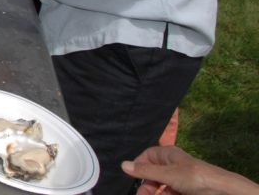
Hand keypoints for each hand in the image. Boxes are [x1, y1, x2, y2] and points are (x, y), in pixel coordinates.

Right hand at [122, 145, 258, 194]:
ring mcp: (178, 178)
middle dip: (146, 185)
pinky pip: (169, 192)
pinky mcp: (184, 190)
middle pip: (152, 173)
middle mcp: (171, 164)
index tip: (132, 178)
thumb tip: (122, 164)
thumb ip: (145, 171)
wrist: (221, 191)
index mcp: (167, 154)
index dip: (138, 166)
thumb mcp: (167, 174)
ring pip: (160, 186)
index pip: (146, 156)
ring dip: (154, 192)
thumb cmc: (194, 177)